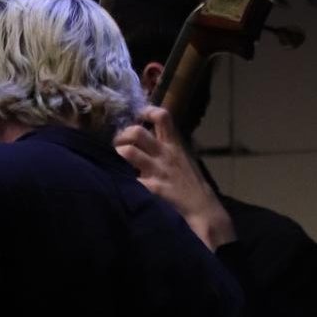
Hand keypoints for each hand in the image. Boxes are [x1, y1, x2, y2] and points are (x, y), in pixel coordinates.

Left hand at [113, 107, 235, 250]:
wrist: (201, 205)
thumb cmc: (190, 180)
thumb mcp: (183, 155)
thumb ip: (169, 144)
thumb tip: (153, 131)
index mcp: (174, 143)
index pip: (162, 116)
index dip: (146, 111)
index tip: (137, 116)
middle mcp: (164, 153)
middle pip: (137, 132)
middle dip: (122, 135)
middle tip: (118, 142)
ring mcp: (157, 170)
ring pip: (129, 152)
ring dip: (118, 153)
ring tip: (116, 158)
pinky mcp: (152, 187)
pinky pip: (131, 179)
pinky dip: (122, 178)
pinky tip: (120, 180)